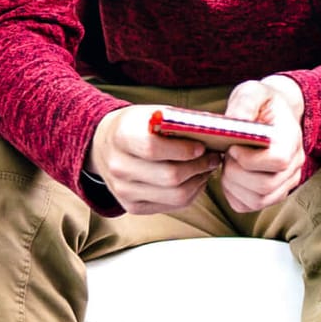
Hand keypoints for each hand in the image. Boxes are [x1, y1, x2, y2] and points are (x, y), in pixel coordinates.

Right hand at [86, 104, 220, 214]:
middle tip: (214, 157)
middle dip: (199, 167)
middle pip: (169, 176)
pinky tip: (195, 178)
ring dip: (199, 181)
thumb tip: (214, 132)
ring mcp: (123, 190)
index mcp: (121, 137)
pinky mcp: (132, 206)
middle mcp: (118, 167)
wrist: (106, 146)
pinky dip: (192, 192)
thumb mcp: (153, 115)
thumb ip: (178, 123)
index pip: (153, 148)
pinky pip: (173, 205)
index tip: (202, 146)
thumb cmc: (139, 127)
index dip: (183, 150)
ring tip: (207, 167)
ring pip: (175, 195)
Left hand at [215, 77, 307, 213]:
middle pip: (265, 186)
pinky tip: (230, 177)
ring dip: (233, 186)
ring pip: (258, 200)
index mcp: (291, 139)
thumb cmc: (261, 104)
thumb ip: (244, 103)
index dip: (251, 160)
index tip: (233, 148)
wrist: (273, 115)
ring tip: (228, 166)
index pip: (278, 161)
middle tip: (227, 156)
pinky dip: (233, 195)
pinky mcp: (272, 193)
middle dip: (235, 173)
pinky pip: (250, 206)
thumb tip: (235, 120)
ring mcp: (285, 181)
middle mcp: (294, 164)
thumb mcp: (252, 92)